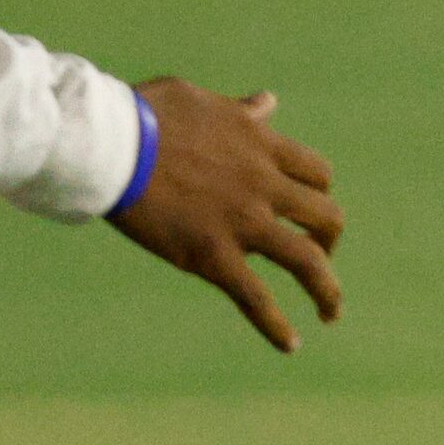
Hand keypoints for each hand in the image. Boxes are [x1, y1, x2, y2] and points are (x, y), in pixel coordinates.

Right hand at [111, 80, 343, 351]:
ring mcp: (243, 222)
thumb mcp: (204, 100)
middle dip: (330, 240)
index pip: (317, 174)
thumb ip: (241, 111)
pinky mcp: (212, 256)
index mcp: (263, 145)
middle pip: (325, 216)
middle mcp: (265, 185)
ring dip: (327, 290)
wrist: (112, 144)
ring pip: (307, 261)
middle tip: (322, 257)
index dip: (320, 194)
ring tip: (332, 312)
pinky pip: (256, 298)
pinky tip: (291, 344)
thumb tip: (268, 103)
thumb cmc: (146, 116)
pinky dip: (276, 326)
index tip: (310, 210)